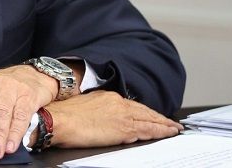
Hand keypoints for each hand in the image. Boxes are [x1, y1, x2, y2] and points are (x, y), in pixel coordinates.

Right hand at [45, 90, 182, 147]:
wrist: (58, 119)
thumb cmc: (65, 115)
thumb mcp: (85, 105)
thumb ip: (99, 109)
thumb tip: (104, 116)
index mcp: (109, 97)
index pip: (133, 106)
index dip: (146, 112)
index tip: (155, 116)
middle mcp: (118, 104)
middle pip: (145, 112)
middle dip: (160, 118)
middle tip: (173, 124)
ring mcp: (122, 116)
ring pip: (149, 120)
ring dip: (164, 125)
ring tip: (174, 129)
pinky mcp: (122, 129)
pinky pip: (146, 130)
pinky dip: (159, 131)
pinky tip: (166, 133)